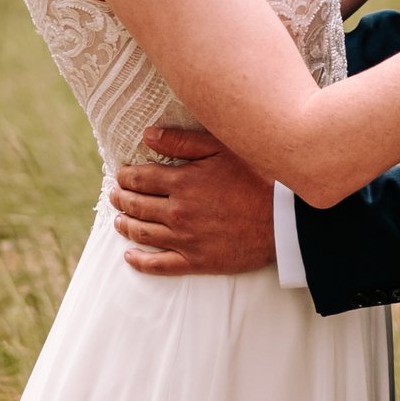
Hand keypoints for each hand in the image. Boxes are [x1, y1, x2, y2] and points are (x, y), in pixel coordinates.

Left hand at [112, 127, 278, 274]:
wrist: (285, 220)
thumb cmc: (258, 178)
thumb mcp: (223, 149)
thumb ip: (183, 141)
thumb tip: (147, 135)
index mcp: (182, 182)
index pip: (140, 178)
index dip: (126, 176)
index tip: (121, 174)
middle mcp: (177, 212)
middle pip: (137, 206)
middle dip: (121, 199)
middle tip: (114, 195)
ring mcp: (185, 239)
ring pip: (143, 233)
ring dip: (125, 225)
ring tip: (117, 220)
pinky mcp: (196, 261)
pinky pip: (159, 265)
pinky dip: (140, 261)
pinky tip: (130, 256)